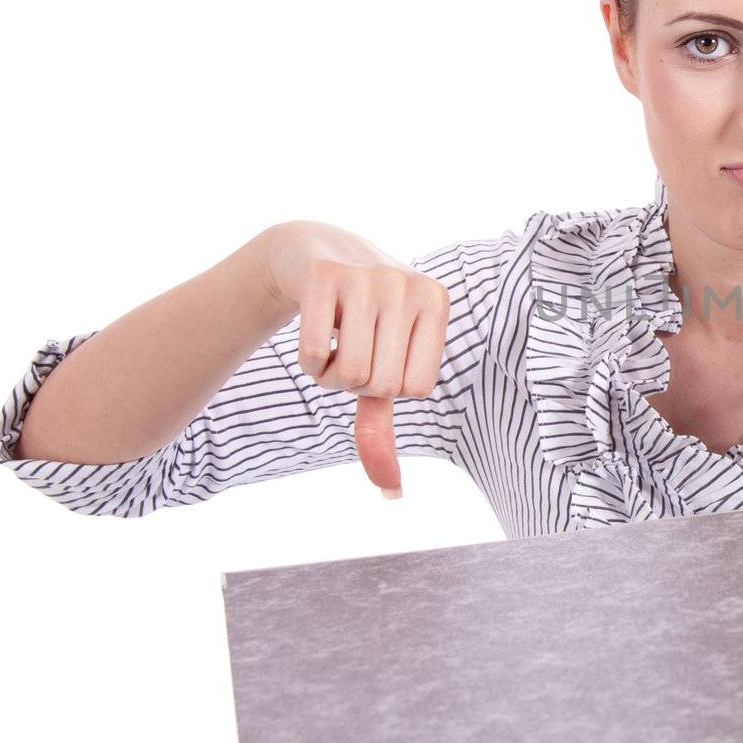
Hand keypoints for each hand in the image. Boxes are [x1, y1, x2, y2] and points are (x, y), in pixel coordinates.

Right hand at [263, 221, 451, 497]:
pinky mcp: (324, 274)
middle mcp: (408, 284)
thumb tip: (390, 493)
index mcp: (436, 302)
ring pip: (349, 373)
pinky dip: (306, 360)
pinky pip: (313, 352)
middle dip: (354, 383)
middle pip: (381, 384)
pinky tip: (313, 328)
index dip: (386, 387)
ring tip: (332, 342)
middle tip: (348, 347)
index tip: (379, 354)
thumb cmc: (357, 317)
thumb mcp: (382, 358)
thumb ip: (382, 421)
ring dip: (327, 376)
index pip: (416, 389)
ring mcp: (368, 276)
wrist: (312, 249)